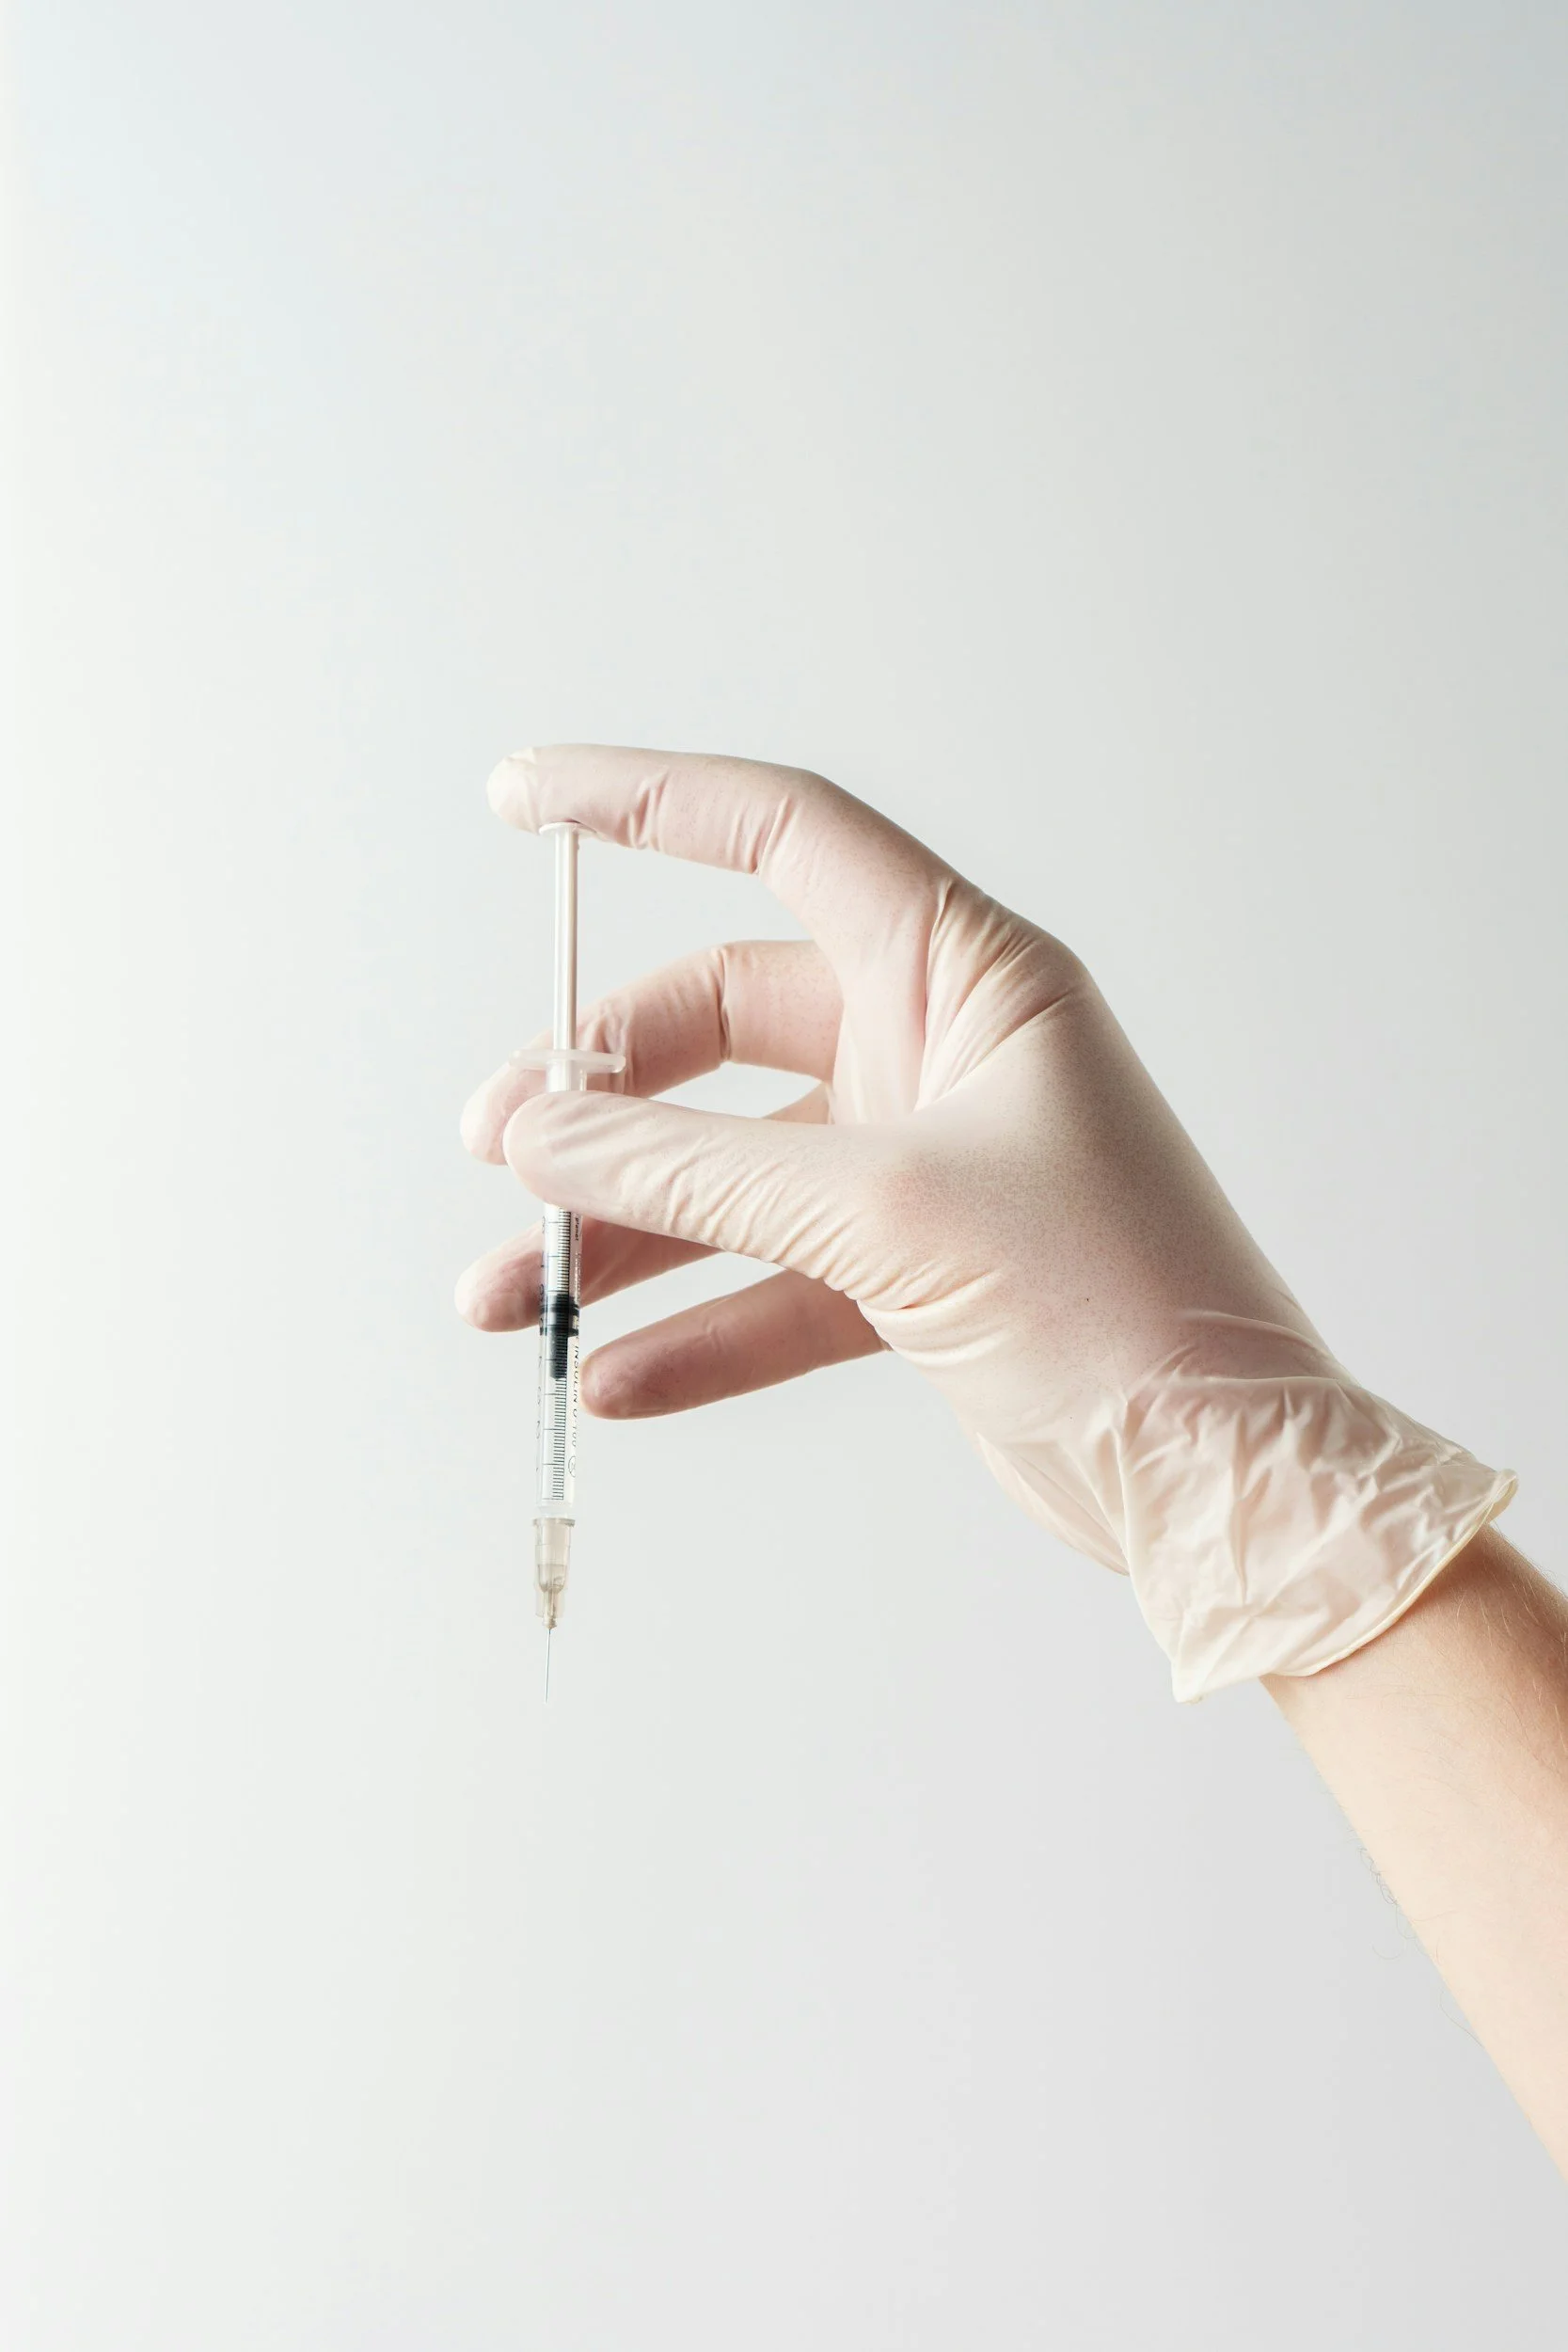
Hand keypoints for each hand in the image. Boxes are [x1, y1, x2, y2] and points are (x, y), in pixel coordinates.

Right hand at [458, 746, 1511, 1697]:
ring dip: (618, 1230)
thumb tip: (541, 1141)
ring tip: (512, 1299)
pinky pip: (766, 1280)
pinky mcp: (912, 1276)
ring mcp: (919, 1164)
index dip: (644, 802)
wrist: (1223, 1478)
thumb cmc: (1121, 1304)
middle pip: (718, 1022)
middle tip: (504, 1155)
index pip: (782, 835)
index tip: (519, 799)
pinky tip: (619, 1377)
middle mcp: (937, 1051)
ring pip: (728, 1168)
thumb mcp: (890, 1214)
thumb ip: (700, 1170)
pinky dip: (691, 1325)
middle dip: (601, 1092)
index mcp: (966, 974)